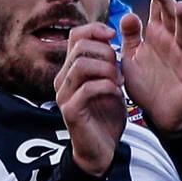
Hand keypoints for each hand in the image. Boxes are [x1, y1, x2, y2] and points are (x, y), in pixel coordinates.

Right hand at [54, 22, 125, 175]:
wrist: (102, 150)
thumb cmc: (105, 117)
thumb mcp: (109, 83)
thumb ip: (107, 63)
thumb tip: (110, 37)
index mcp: (70, 70)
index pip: (76, 36)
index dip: (95, 29)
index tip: (113, 36)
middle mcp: (63, 80)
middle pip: (81, 47)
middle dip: (106, 53)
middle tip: (119, 70)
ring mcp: (64, 95)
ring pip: (82, 65)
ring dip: (107, 70)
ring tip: (118, 82)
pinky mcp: (70, 111)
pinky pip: (88, 88)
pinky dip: (107, 87)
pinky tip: (116, 93)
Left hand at [120, 0, 181, 132]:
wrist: (159, 113)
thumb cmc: (147, 82)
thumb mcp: (131, 57)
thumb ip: (130, 35)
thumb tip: (128, 13)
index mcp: (157, 34)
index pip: (159, 6)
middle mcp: (173, 41)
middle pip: (172, 16)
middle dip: (166, 0)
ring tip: (181, 5)